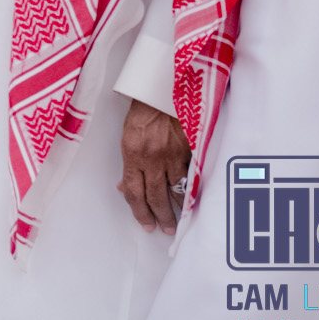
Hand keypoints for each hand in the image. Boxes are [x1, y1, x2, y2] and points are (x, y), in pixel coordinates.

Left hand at [116, 99, 190, 232]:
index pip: (134, 192)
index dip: (140, 212)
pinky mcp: (190, 150)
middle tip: (164, 230)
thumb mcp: (128, 134)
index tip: (145, 224)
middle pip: (155, 196)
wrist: (164, 89)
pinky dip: (191, 190)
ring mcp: (173, 155)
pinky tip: (193, 200)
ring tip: (180, 220)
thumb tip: (125, 187)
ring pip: (176, 190)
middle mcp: (152, 157)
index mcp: (132, 153)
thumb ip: (129, 163)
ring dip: (179, 208)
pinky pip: (191, 176)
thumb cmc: (144, 110)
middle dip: (160, 216)